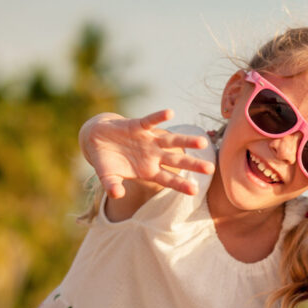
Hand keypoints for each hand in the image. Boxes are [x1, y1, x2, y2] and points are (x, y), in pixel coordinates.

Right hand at [79, 109, 212, 198]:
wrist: (96, 139)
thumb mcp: (107, 176)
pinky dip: (159, 117)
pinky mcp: (139, 126)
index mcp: (149, 171)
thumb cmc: (106, 161)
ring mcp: (149, 141)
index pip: (168, 180)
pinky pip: (150, 121)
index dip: (180, 184)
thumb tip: (116, 194)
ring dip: (186, 141)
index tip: (194, 191)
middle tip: (211, 168)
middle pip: (176, 161)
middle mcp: (154, 156)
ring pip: (171, 141)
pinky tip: (170, 113)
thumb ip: (112, 185)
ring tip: (203, 142)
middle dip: (193, 164)